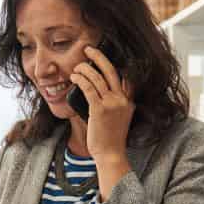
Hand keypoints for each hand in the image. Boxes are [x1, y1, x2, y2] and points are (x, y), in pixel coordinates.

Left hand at [70, 46, 134, 162]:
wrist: (111, 154)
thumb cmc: (111, 138)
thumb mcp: (120, 118)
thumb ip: (115, 104)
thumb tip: (99, 92)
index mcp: (129, 101)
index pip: (126, 76)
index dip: (116, 63)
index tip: (104, 57)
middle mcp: (122, 99)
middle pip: (111, 70)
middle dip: (98, 56)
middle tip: (88, 49)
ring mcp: (112, 104)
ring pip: (97, 77)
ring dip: (84, 68)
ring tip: (76, 67)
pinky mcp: (99, 109)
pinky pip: (88, 88)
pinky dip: (80, 79)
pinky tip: (74, 77)